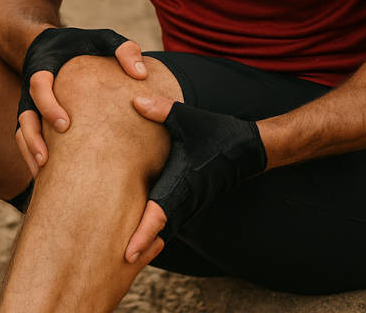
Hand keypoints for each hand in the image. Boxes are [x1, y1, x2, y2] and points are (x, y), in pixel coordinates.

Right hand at [14, 28, 147, 175]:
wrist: (54, 45)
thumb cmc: (82, 44)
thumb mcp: (103, 38)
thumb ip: (122, 49)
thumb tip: (141, 75)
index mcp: (46, 67)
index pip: (38, 85)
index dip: (48, 105)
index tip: (65, 124)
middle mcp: (33, 90)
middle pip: (24, 116)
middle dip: (34, 139)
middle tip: (49, 159)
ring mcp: (30, 106)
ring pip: (21, 133)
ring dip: (30, 153)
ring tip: (44, 174)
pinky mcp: (34, 120)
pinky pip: (26, 141)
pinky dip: (32, 157)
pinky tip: (48, 177)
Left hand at [124, 96, 266, 262]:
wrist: (249, 149)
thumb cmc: (217, 133)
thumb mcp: (188, 118)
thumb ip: (161, 110)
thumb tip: (135, 100)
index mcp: (182, 184)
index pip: (159, 216)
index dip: (142, 234)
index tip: (127, 252)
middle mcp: (185, 199)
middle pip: (158, 232)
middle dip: (139, 248)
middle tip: (115, 265)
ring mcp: (189, 203)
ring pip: (165, 229)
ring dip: (146, 241)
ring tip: (122, 255)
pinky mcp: (190, 201)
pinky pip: (170, 221)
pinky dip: (155, 230)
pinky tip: (138, 233)